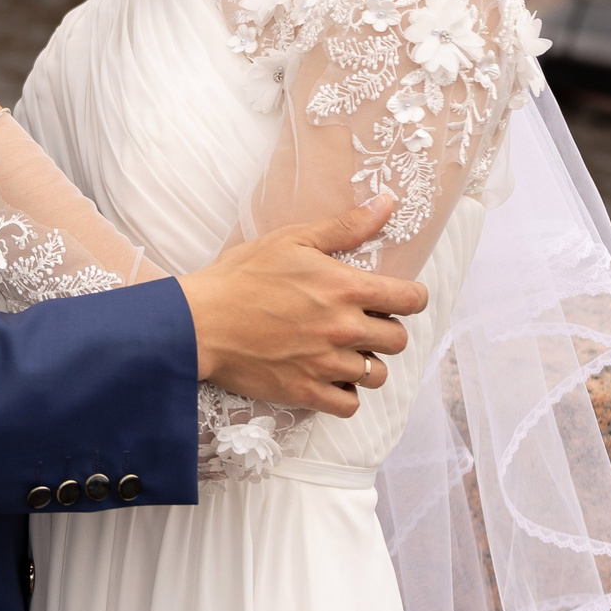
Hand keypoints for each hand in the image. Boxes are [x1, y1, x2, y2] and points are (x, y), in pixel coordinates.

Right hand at [178, 197, 427, 418]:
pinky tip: (329, 377)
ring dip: (366, 363)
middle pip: (399, 340)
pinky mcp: (306, 391)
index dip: (411, 298)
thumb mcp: (293, 239)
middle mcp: (344, 329)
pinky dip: (345, 394)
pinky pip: (349, 405)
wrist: (199, 321)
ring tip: (344, 352)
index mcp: (346, 288)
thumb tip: (387, 204)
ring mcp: (326, 364)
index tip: (399, 298)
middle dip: (386, 330)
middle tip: (362, 323)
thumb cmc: (242, 275)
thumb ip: (346, 227)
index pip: (410, 300)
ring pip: (376, 375)